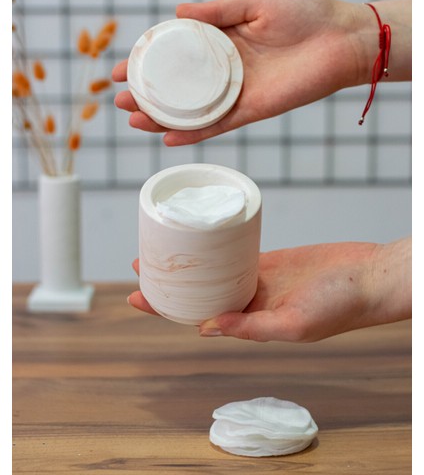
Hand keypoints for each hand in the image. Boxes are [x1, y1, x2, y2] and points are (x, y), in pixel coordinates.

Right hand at [113, 0, 373, 145]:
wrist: (341, 38)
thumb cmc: (304, 13)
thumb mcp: (254, 2)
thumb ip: (217, 11)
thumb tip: (175, 12)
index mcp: (222, 42)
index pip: (176, 56)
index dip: (147, 62)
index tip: (119, 68)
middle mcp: (224, 71)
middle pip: (178, 88)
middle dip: (147, 95)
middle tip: (120, 100)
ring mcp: (237, 92)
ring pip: (192, 111)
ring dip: (163, 119)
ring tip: (135, 121)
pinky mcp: (253, 110)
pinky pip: (219, 125)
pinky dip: (195, 134)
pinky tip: (169, 139)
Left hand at [127, 238, 410, 342]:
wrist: (369, 276)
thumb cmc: (340, 305)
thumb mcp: (294, 323)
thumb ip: (252, 327)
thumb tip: (204, 327)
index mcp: (251, 324)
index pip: (197, 317)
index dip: (167, 309)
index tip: (137, 298)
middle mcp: (250, 302)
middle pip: (199, 292)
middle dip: (169, 282)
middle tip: (140, 264)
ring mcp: (259, 278)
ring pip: (213, 270)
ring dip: (188, 262)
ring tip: (161, 247)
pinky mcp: (270, 258)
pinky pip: (235, 251)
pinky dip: (216, 246)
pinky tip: (198, 236)